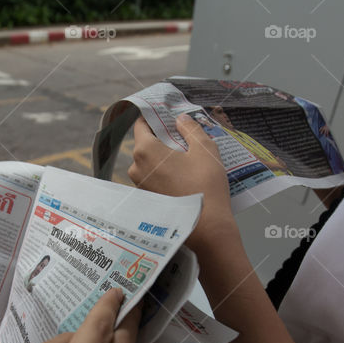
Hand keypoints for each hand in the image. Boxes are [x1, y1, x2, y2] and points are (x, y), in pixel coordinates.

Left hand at [128, 114, 235, 249]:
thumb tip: (182, 119)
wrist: (206, 227)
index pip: (141, 125)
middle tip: (183, 135)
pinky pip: (154, 178)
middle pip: (146, 144)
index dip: (154, 118)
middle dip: (163, 138)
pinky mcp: (148, 199)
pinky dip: (165, 173)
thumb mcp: (204, 150)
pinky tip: (184, 175)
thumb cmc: (205, 186)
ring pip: (150, 162)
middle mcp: (137, 168)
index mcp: (145, 150)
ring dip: (164, 157)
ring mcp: (140, 185)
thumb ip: (191, 129)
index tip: (166, 115)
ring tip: (188, 156)